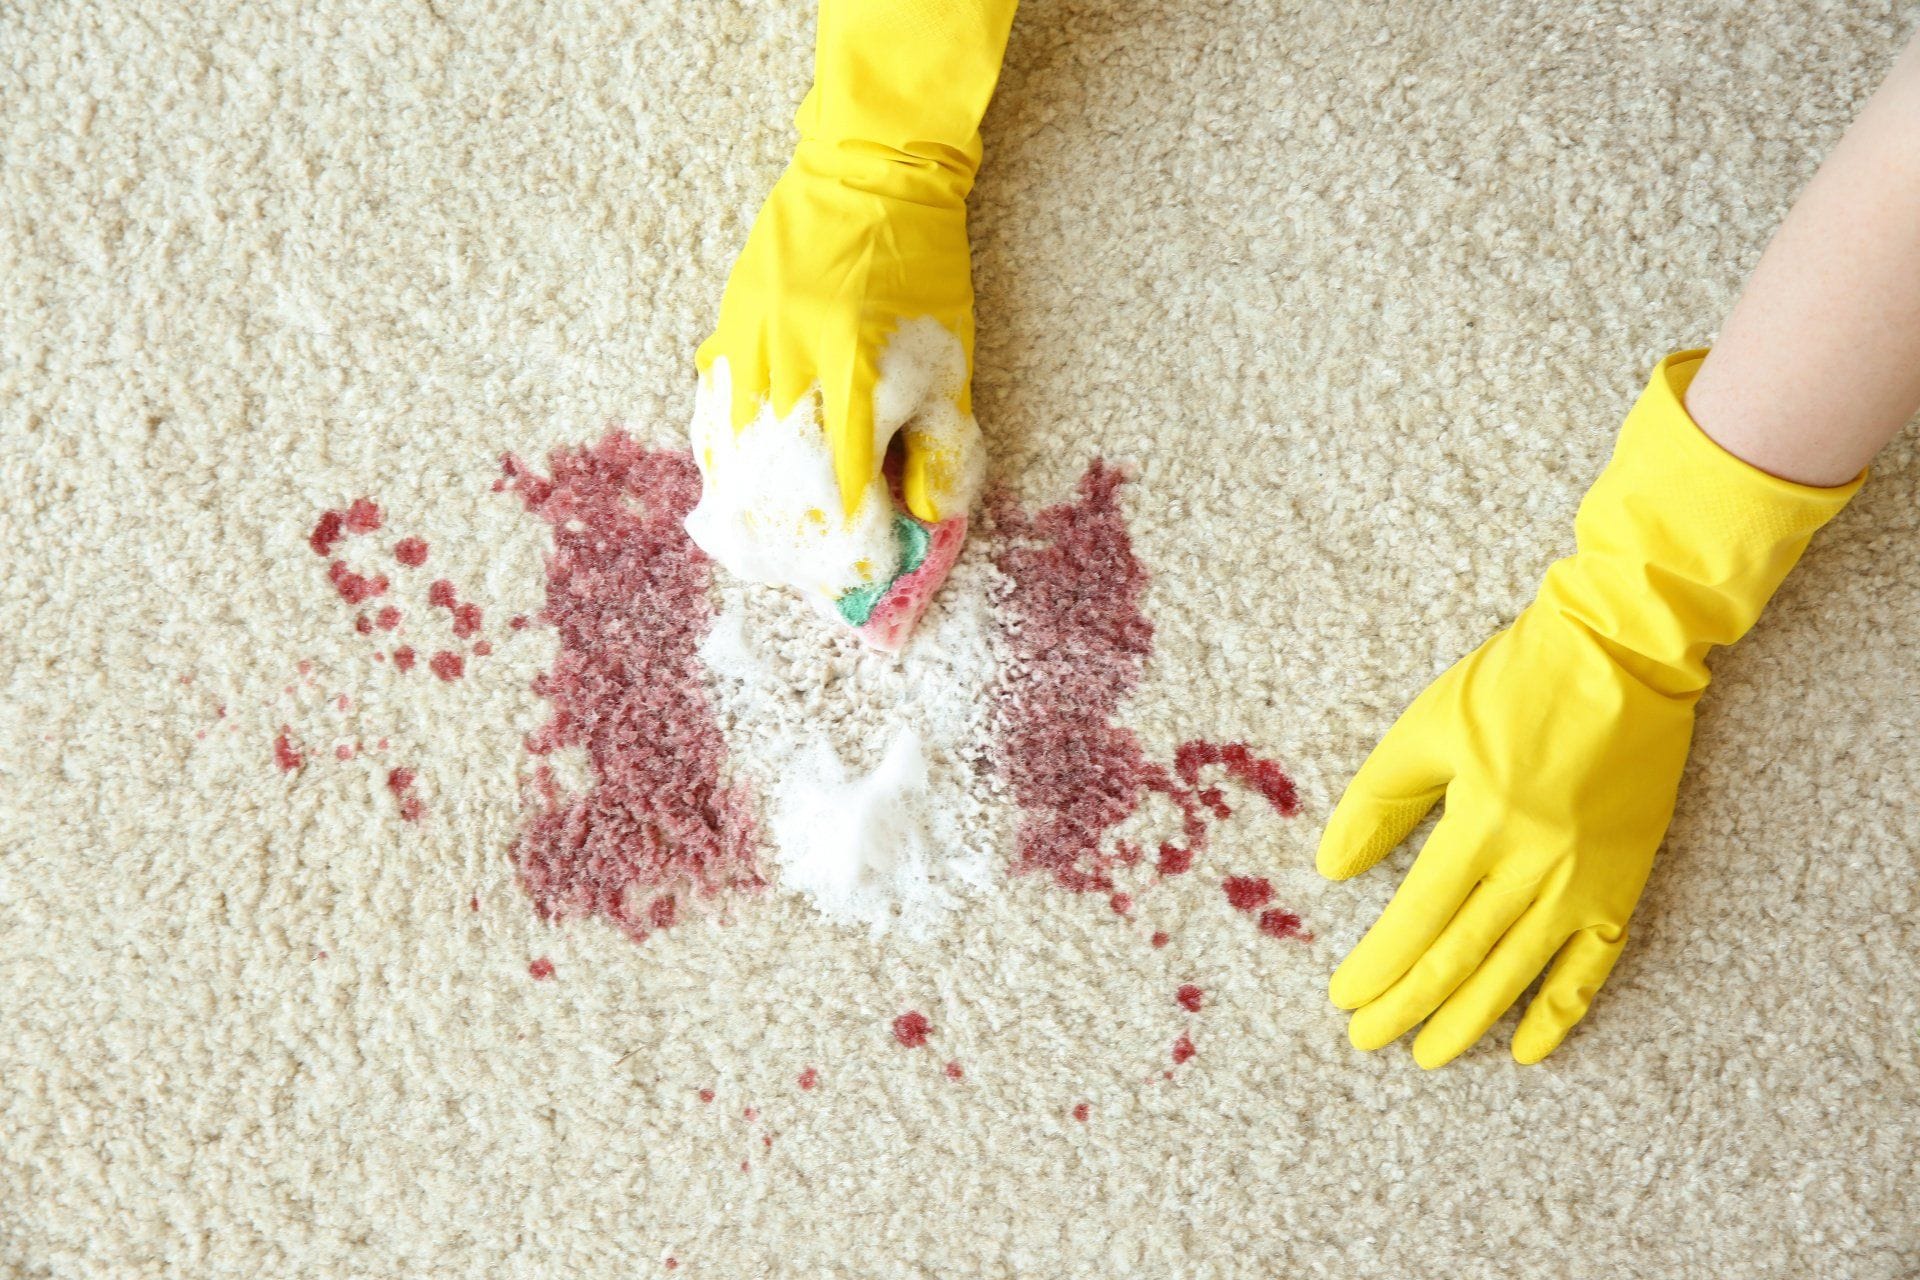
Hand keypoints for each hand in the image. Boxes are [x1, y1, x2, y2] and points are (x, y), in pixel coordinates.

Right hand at [685, 0, 1014, 606]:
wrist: (871, 178)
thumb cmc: (923, 275)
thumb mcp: (951, 366)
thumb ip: (939, 450)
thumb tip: (928, 524)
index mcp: (858, 380)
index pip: (846, 497)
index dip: (853, 550)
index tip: (865, 582)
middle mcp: (795, 371)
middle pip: (780, 492)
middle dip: (794, 548)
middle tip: (808, 580)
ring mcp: (751, 352)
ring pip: (734, 462)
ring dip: (749, 516)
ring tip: (762, 555)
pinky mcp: (726, 334)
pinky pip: (710, 417)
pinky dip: (721, 463)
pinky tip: (731, 491)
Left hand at [1316, 607, 1684, 1067]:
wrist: (1625, 652)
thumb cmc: (1515, 681)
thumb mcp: (1427, 726)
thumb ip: (1378, 800)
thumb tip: (1333, 868)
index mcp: (1483, 821)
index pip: (1417, 918)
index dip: (1378, 965)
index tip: (1343, 997)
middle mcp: (1537, 862)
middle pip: (1460, 957)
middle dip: (1408, 1005)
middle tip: (1367, 1039)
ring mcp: (1587, 879)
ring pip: (1518, 972)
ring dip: (1470, 1021)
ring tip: (1428, 1055)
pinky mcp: (1626, 881)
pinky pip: (1592, 965)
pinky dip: (1559, 1011)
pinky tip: (1527, 1049)